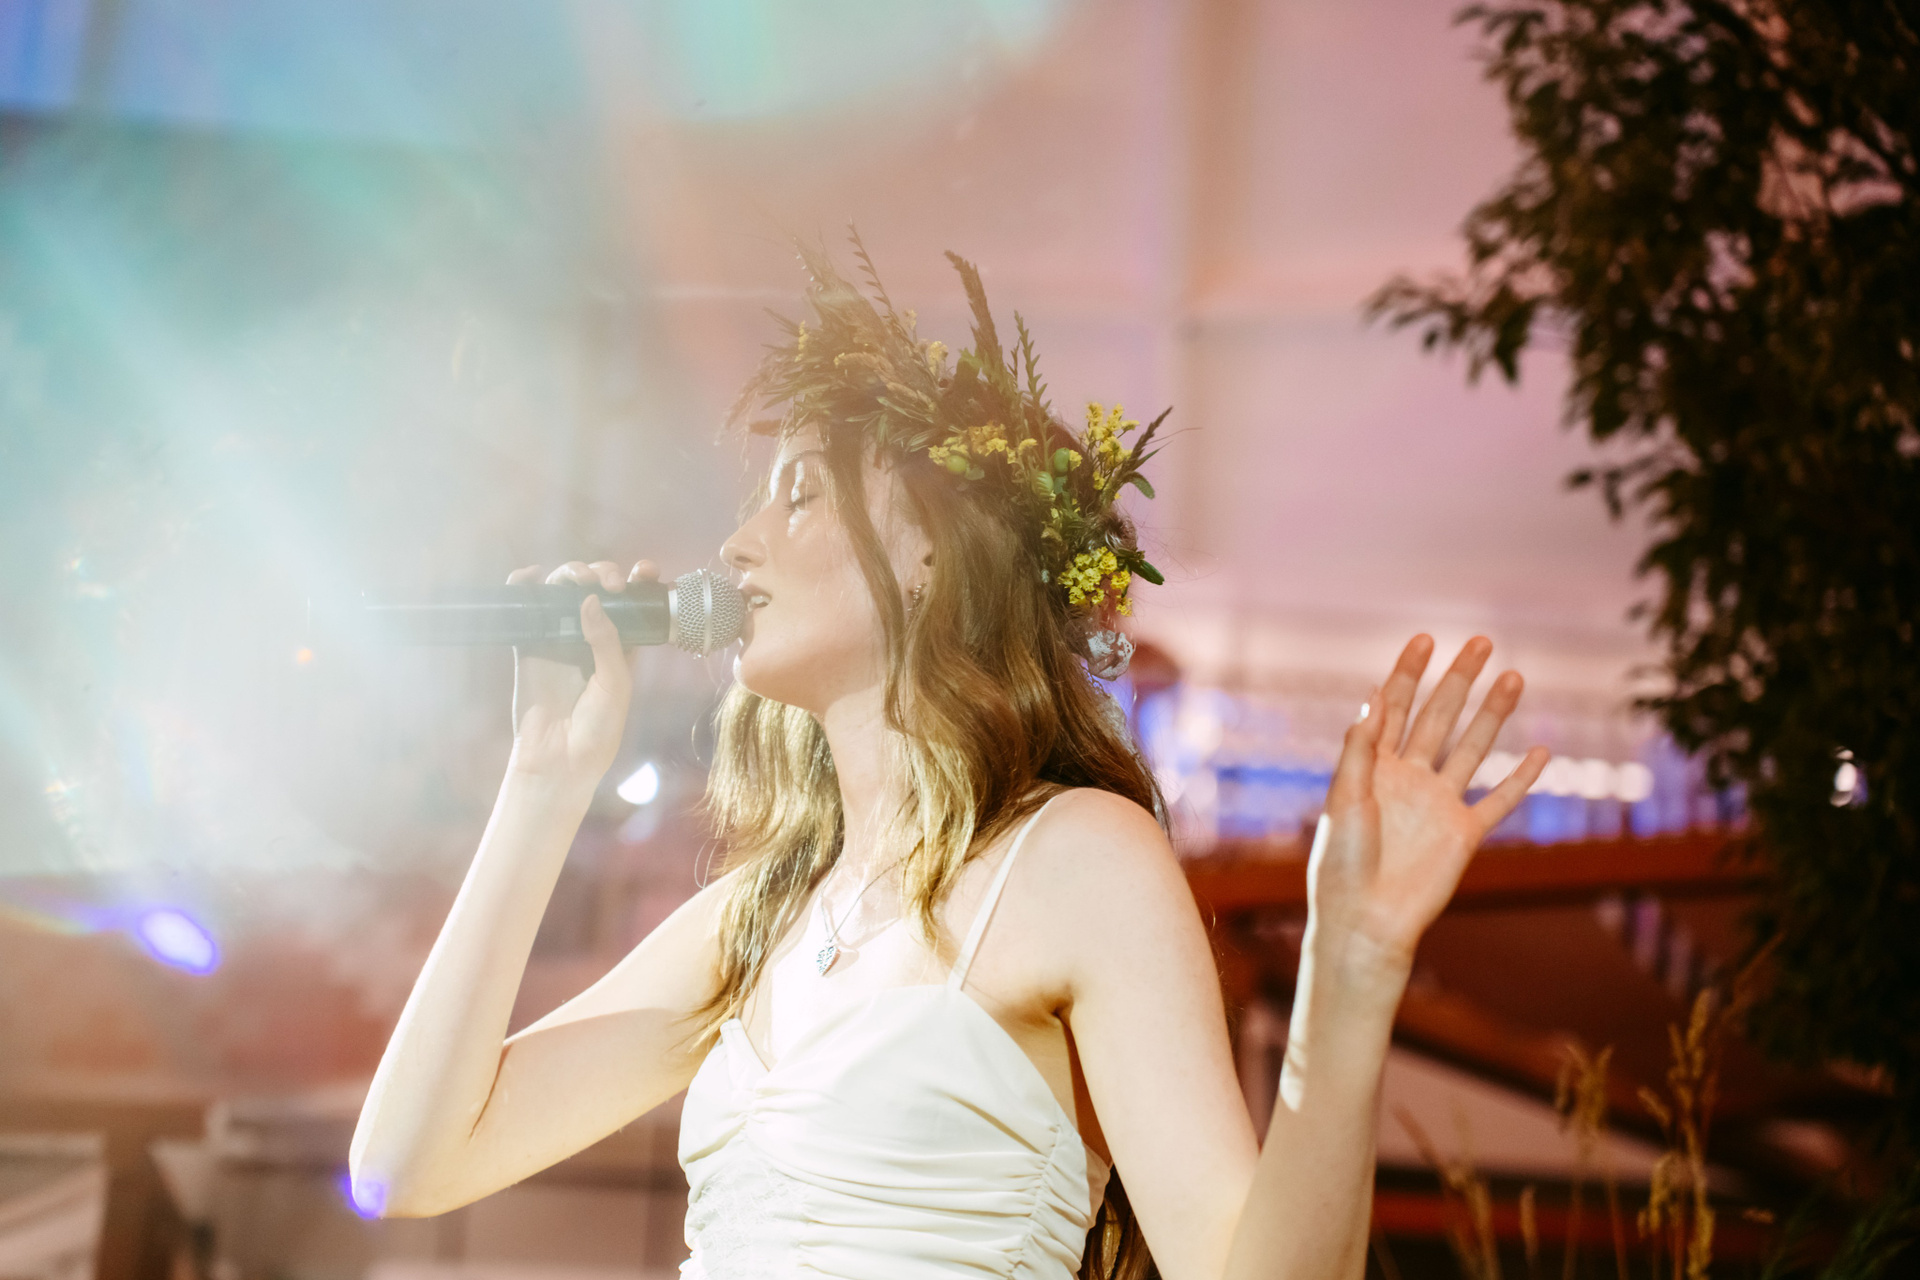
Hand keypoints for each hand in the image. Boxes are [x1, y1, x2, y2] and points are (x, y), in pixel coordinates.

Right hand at [505, 559, 657, 788]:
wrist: (559, 760)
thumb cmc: (598, 728)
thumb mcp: (615, 683)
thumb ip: (607, 641)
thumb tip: (590, 599)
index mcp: (621, 645)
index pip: (632, 603)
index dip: (638, 581)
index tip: (646, 570)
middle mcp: (590, 636)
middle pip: (595, 588)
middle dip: (603, 573)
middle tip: (609, 584)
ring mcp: (558, 638)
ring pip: (561, 591)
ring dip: (569, 573)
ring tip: (577, 579)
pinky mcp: (529, 645)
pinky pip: (524, 610)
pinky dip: (522, 587)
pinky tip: (528, 577)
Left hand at [1310, 635, 1548, 975]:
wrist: (1366, 921)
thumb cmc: (1342, 864)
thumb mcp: (1344, 799)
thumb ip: (1360, 750)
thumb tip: (1374, 697)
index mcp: (1373, 765)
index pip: (1394, 707)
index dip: (1408, 672)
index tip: (1425, 639)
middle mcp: (1409, 778)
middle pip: (1438, 717)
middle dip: (1458, 680)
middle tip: (1481, 642)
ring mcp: (1439, 804)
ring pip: (1473, 748)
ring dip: (1494, 713)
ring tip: (1514, 676)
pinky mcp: (1464, 835)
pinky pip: (1499, 801)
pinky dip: (1522, 778)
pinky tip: (1543, 751)